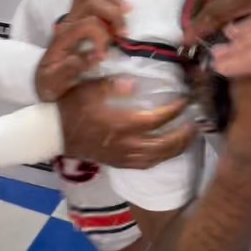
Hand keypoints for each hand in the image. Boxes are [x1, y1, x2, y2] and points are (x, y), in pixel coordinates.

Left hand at [35, 0, 128, 100]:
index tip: (106, 56)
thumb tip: (98, 57)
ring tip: (127, 11)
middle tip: (124, 34)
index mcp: (63, 40)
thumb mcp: (59, 85)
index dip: (102, 37)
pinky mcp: (74, 18)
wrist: (39, 81)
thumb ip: (75, 71)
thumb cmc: (51, 84)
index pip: (88, 25)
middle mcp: (66, 25)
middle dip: (112, 15)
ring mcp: (69, 19)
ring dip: (111, 0)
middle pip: (90, 4)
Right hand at [57, 77, 195, 167]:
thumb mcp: (89, 89)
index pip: (157, 119)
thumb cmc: (71, 107)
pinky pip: (145, 165)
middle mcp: (126, 144)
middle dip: (183, 136)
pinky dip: (159, 159)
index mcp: (122, 124)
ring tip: (187, 139)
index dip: (175, 110)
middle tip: (196, 124)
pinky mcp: (117, 163)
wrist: (53, 134)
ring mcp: (122, 156)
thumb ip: (113, 86)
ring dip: (175, 149)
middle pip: (164, 145)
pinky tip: (165, 152)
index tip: (186, 101)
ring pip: (157, 158)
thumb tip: (136, 84)